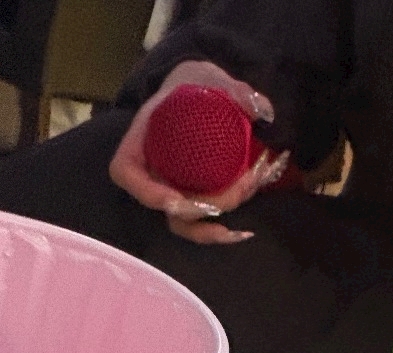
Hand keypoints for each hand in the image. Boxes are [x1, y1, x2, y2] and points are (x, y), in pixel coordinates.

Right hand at [109, 61, 286, 243]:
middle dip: (204, 206)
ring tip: (247, 205)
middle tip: (241, 186)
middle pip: (166, 207)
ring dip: (214, 226)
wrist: (202, 92)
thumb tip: (263, 111)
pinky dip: (220, 232)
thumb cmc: (194, 85)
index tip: (175, 198)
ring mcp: (172, 189)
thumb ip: (234, 90)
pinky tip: (244, 233)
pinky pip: (200, 224)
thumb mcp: (208, 77)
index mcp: (141, 140)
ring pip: (184, 223)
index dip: (147, 192)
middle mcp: (152, 171)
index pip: (126, 172)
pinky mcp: (193, 199)